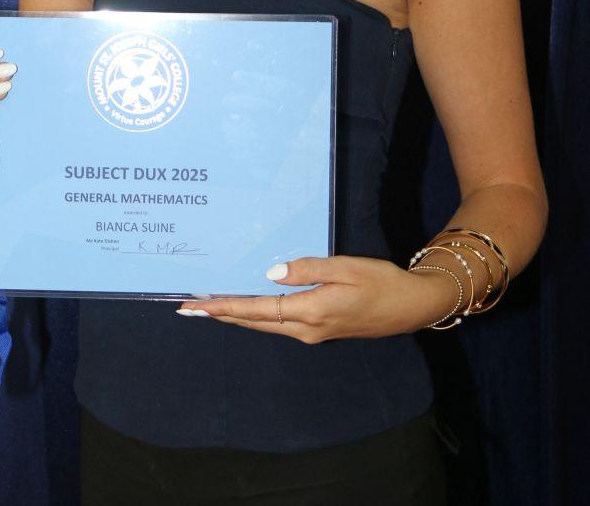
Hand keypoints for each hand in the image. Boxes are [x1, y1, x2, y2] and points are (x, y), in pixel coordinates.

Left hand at [176, 254, 461, 341]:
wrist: (411, 307)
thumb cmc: (381, 282)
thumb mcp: (346, 267)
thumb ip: (307, 268)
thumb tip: (270, 271)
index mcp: (310, 312)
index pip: (256, 310)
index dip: (224, 307)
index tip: (195, 307)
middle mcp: (306, 328)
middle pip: (253, 322)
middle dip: (220, 315)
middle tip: (188, 308)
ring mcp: (312, 332)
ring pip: (264, 324)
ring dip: (236, 315)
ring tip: (209, 305)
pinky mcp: (319, 329)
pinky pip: (278, 323)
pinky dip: (256, 314)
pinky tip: (246, 305)